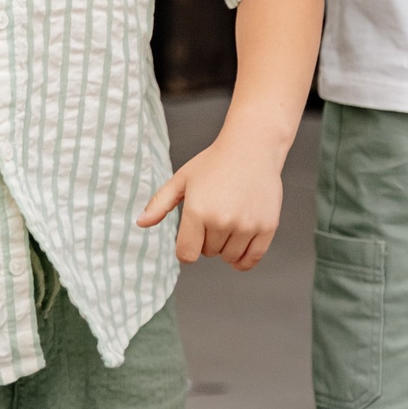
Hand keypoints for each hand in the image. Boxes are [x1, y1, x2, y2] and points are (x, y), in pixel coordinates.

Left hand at [137, 136, 284, 269]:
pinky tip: (239, 247)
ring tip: (229, 220)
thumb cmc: (214, 163)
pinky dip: (244, 260)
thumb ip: (160, 203)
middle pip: (208, 253)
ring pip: (230, 257)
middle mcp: (222, 220)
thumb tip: (140, 223)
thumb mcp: (182, 179)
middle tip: (214, 214)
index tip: (191, 236)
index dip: (186, 248)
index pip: (187, 254)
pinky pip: (252, 259)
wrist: (252, 147)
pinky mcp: (267, 227)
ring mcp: (246, 225)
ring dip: (226, 246)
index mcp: (197, 211)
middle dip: (207, 240)